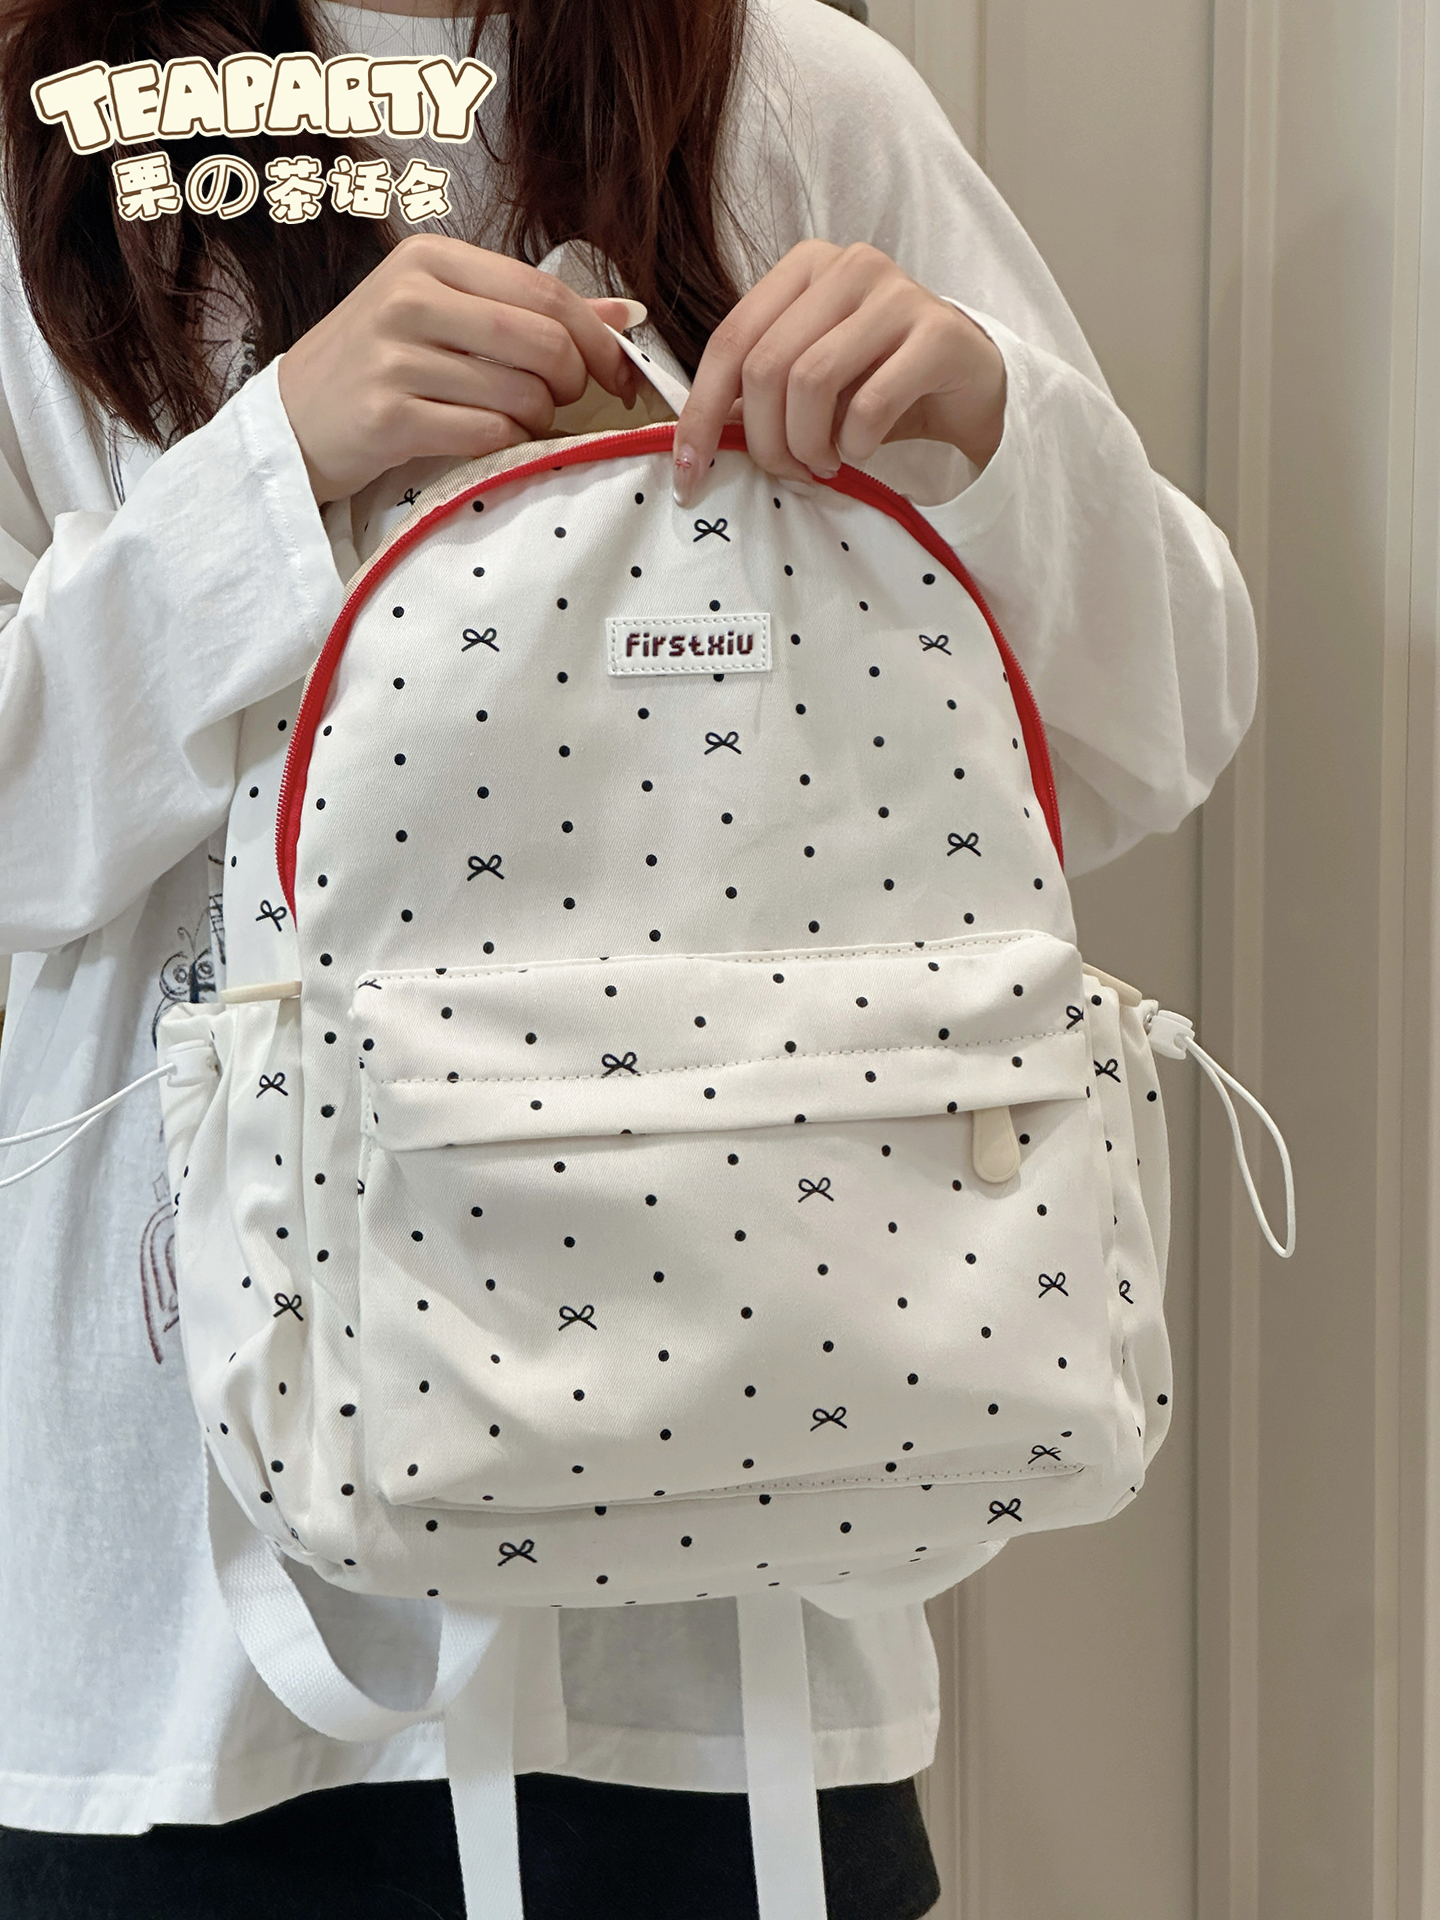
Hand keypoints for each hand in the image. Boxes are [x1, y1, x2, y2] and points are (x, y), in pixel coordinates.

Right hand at [277, 234, 643, 503]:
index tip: (621, 374)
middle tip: (565, 400)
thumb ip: (532, 310)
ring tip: (520, 420)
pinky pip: (487, 433)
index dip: (599, 339)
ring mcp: (395, 357)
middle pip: (542, 342)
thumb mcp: (447, 314)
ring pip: (520, 393)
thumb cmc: (381, 364)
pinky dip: (508, 444)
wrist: (296, 419)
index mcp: (430, 258)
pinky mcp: (389, 416)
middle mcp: (410, 297)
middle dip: (574, 381)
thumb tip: (630, 313)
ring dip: (540, 419)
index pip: (544, 292)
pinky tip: (494, 440)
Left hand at [672, 240, 1006, 506]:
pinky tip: (861, 451)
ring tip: (825, 463)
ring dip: (808, 444)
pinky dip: (855, 444)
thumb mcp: (810, 381)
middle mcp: (848, 266)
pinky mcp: (938, 332)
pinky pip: (870, 403)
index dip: (702, 412)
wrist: (969, 383)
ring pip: (811, 381)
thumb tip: (695, 438)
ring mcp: (896, 293)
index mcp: (803, 268)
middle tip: (788, 471)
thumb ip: (757, 391)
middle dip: (765, 440)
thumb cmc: (880, 381)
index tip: (689, 472)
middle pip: (767, 366)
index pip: (730, 340)